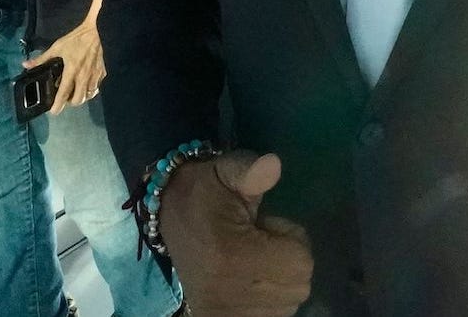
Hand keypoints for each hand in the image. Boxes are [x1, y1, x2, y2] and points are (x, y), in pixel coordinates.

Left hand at [33, 12, 104, 110]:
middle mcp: (84, 77)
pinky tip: (86, 84)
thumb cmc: (76, 39)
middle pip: (78, 100)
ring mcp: (95, 76)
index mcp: (71, 71)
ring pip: (88, 96)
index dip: (58, 105)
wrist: (98, 31)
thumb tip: (26, 64)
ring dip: (81, 97)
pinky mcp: (102, 73)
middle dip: (70, 103)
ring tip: (75, 92)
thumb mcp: (57, 47)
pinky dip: (90, 90)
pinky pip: (96, 88)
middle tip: (64, 97)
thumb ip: (42, 58)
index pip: (63, 94)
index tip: (53, 112)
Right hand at [164, 150, 314, 316]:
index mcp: (232, 255)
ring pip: (289, 302)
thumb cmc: (203, 191)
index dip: (288, 236)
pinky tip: (250, 281)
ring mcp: (225, 312)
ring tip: (252, 260)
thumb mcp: (227, 171)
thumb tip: (272, 166)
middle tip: (258, 241)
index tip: (262, 225)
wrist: (167, 215)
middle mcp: (231, 291)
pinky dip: (270, 299)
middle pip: (299, 284)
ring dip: (280, 281)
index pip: (300, 259)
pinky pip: (272, 315)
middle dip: (289, 260)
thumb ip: (251, 171)